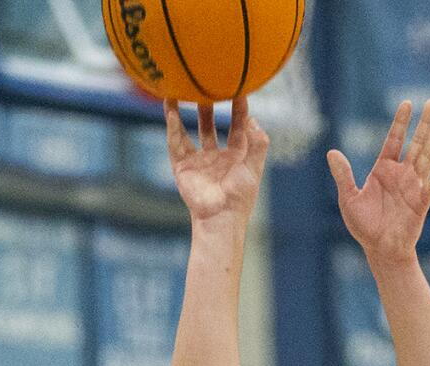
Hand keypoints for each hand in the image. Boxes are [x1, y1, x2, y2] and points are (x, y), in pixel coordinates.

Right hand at [166, 97, 268, 227]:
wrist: (221, 217)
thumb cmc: (240, 197)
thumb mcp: (254, 166)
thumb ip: (258, 142)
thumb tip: (252, 119)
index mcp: (235, 156)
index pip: (236, 126)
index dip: (238, 108)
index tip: (238, 88)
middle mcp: (215, 157)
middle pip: (209, 125)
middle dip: (208, 106)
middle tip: (207, 84)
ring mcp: (197, 162)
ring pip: (188, 131)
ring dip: (183, 113)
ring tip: (178, 91)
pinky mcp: (182, 168)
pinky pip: (176, 143)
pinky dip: (172, 127)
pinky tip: (171, 110)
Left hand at [328, 99, 429, 264]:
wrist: (379, 250)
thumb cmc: (364, 226)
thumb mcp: (349, 199)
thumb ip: (343, 176)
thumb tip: (331, 153)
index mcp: (384, 169)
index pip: (394, 140)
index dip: (400, 122)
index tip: (407, 104)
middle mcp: (401, 173)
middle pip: (415, 143)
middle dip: (424, 123)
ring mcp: (413, 185)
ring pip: (427, 157)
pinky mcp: (422, 202)